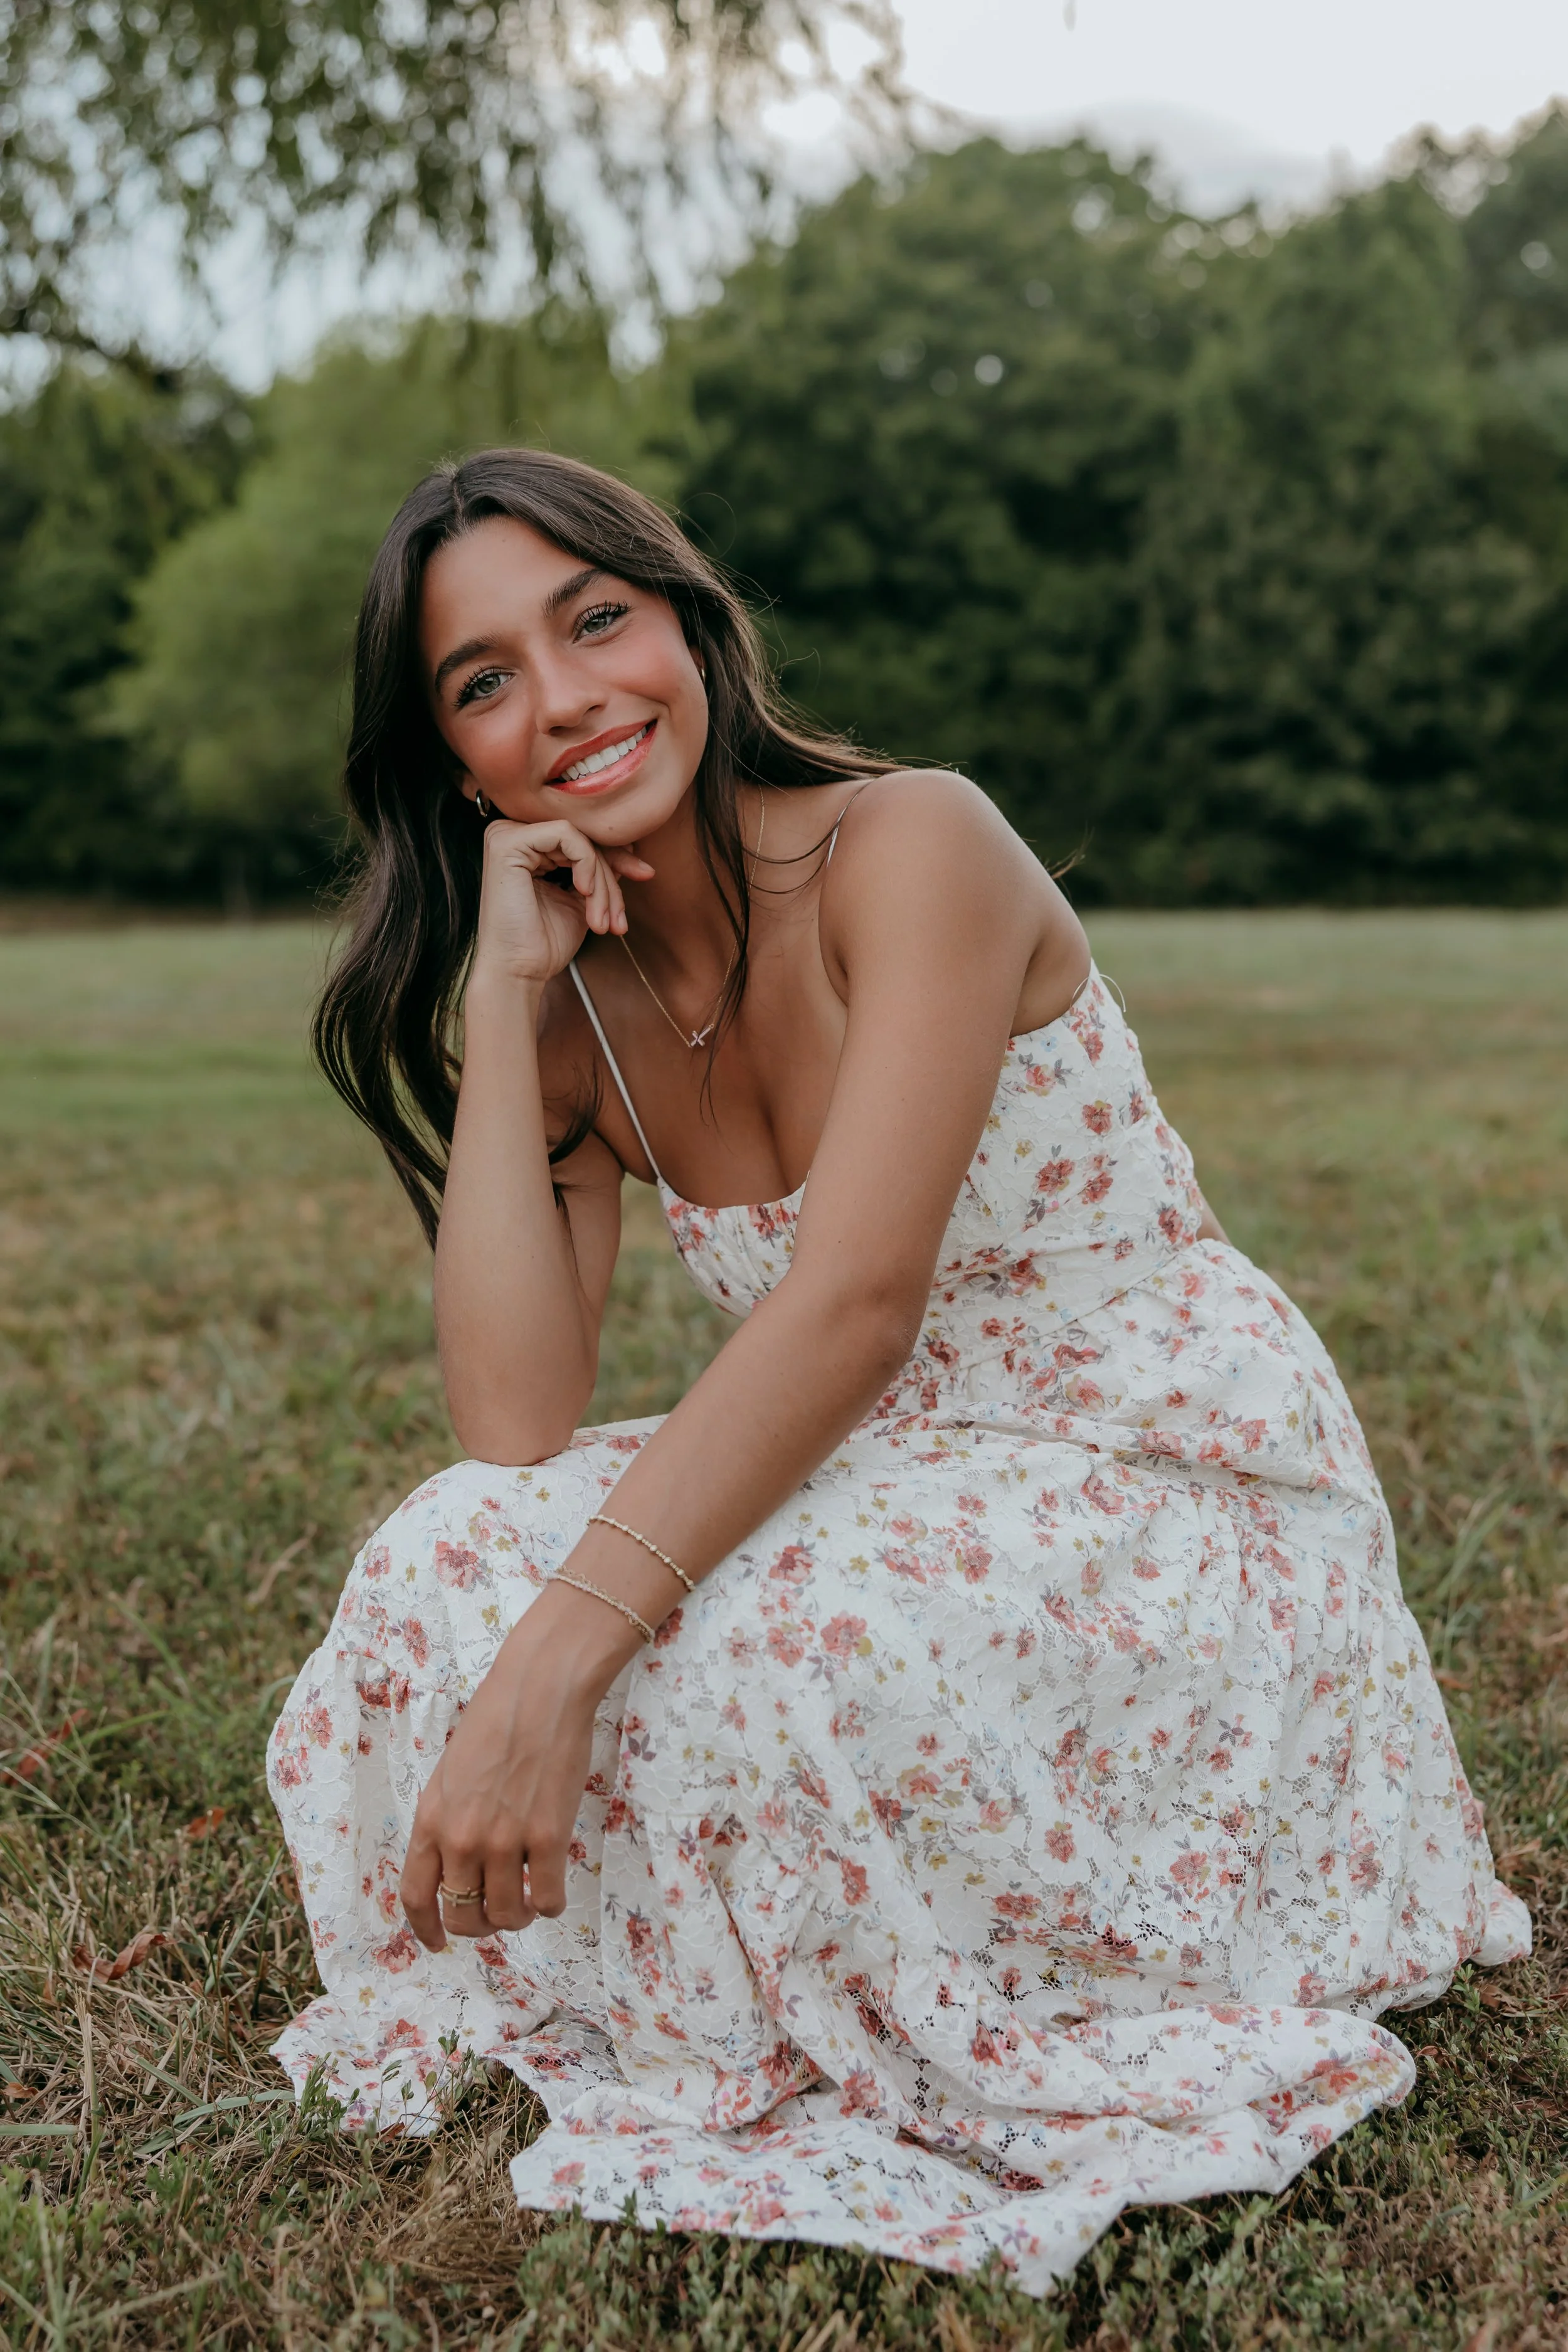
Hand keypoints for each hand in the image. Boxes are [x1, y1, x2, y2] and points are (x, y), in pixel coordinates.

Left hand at [399, 1584, 638, 1949]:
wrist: (540, 1688)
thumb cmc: (497, 1720)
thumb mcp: (452, 1773)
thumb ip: (449, 1820)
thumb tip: (460, 1867)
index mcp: (430, 1820)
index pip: (415, 1897)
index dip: (426, 1930)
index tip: (438, 1942)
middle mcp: (460, 1838)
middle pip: (461, 1915)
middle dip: (479, 1926)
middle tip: (498, 1913)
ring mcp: (504, 1840)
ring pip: (505, 1916)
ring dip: (517, 1918)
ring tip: (529, 1902)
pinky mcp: (547, 1837)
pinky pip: (546, 1900)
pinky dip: (550, 1903)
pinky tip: (552, 1887)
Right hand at [471, 817, 654, 988]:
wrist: (519, 973)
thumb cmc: (545, 944)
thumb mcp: (583, 898)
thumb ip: (600, 869)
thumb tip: (631, 843)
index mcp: (526, 847)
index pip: (581, 838)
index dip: (617, 856)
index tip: (645, 874)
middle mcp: (512, 834)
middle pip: (582, 838)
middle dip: (611, 877)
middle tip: (619, 917)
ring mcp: (506, 835)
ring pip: (579, 839)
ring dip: (601, 881)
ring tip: (602, 920)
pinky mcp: (507, 842)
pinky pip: (566, 834)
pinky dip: (586, 863)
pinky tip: (584, 892)